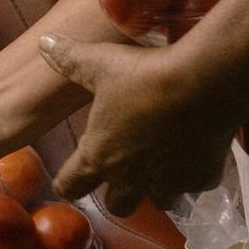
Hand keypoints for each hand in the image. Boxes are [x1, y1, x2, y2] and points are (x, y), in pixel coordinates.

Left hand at [37, 33, 241, 216]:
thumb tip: (44, 42)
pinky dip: (194, 174)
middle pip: (118, 205)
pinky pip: (196, 184)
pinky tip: (197, 154)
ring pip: (160, 202)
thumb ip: (69, 58)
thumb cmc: (143, 76)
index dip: (66, 183)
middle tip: (121, 172)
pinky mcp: (203, 177)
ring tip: (161, 166)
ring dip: (157, 189)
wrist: (204, 83)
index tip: (67, 180)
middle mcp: (132, 178)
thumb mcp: (100, 63)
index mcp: (100, 156)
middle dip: (116, 194)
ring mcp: (170, 182)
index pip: (71, 185)